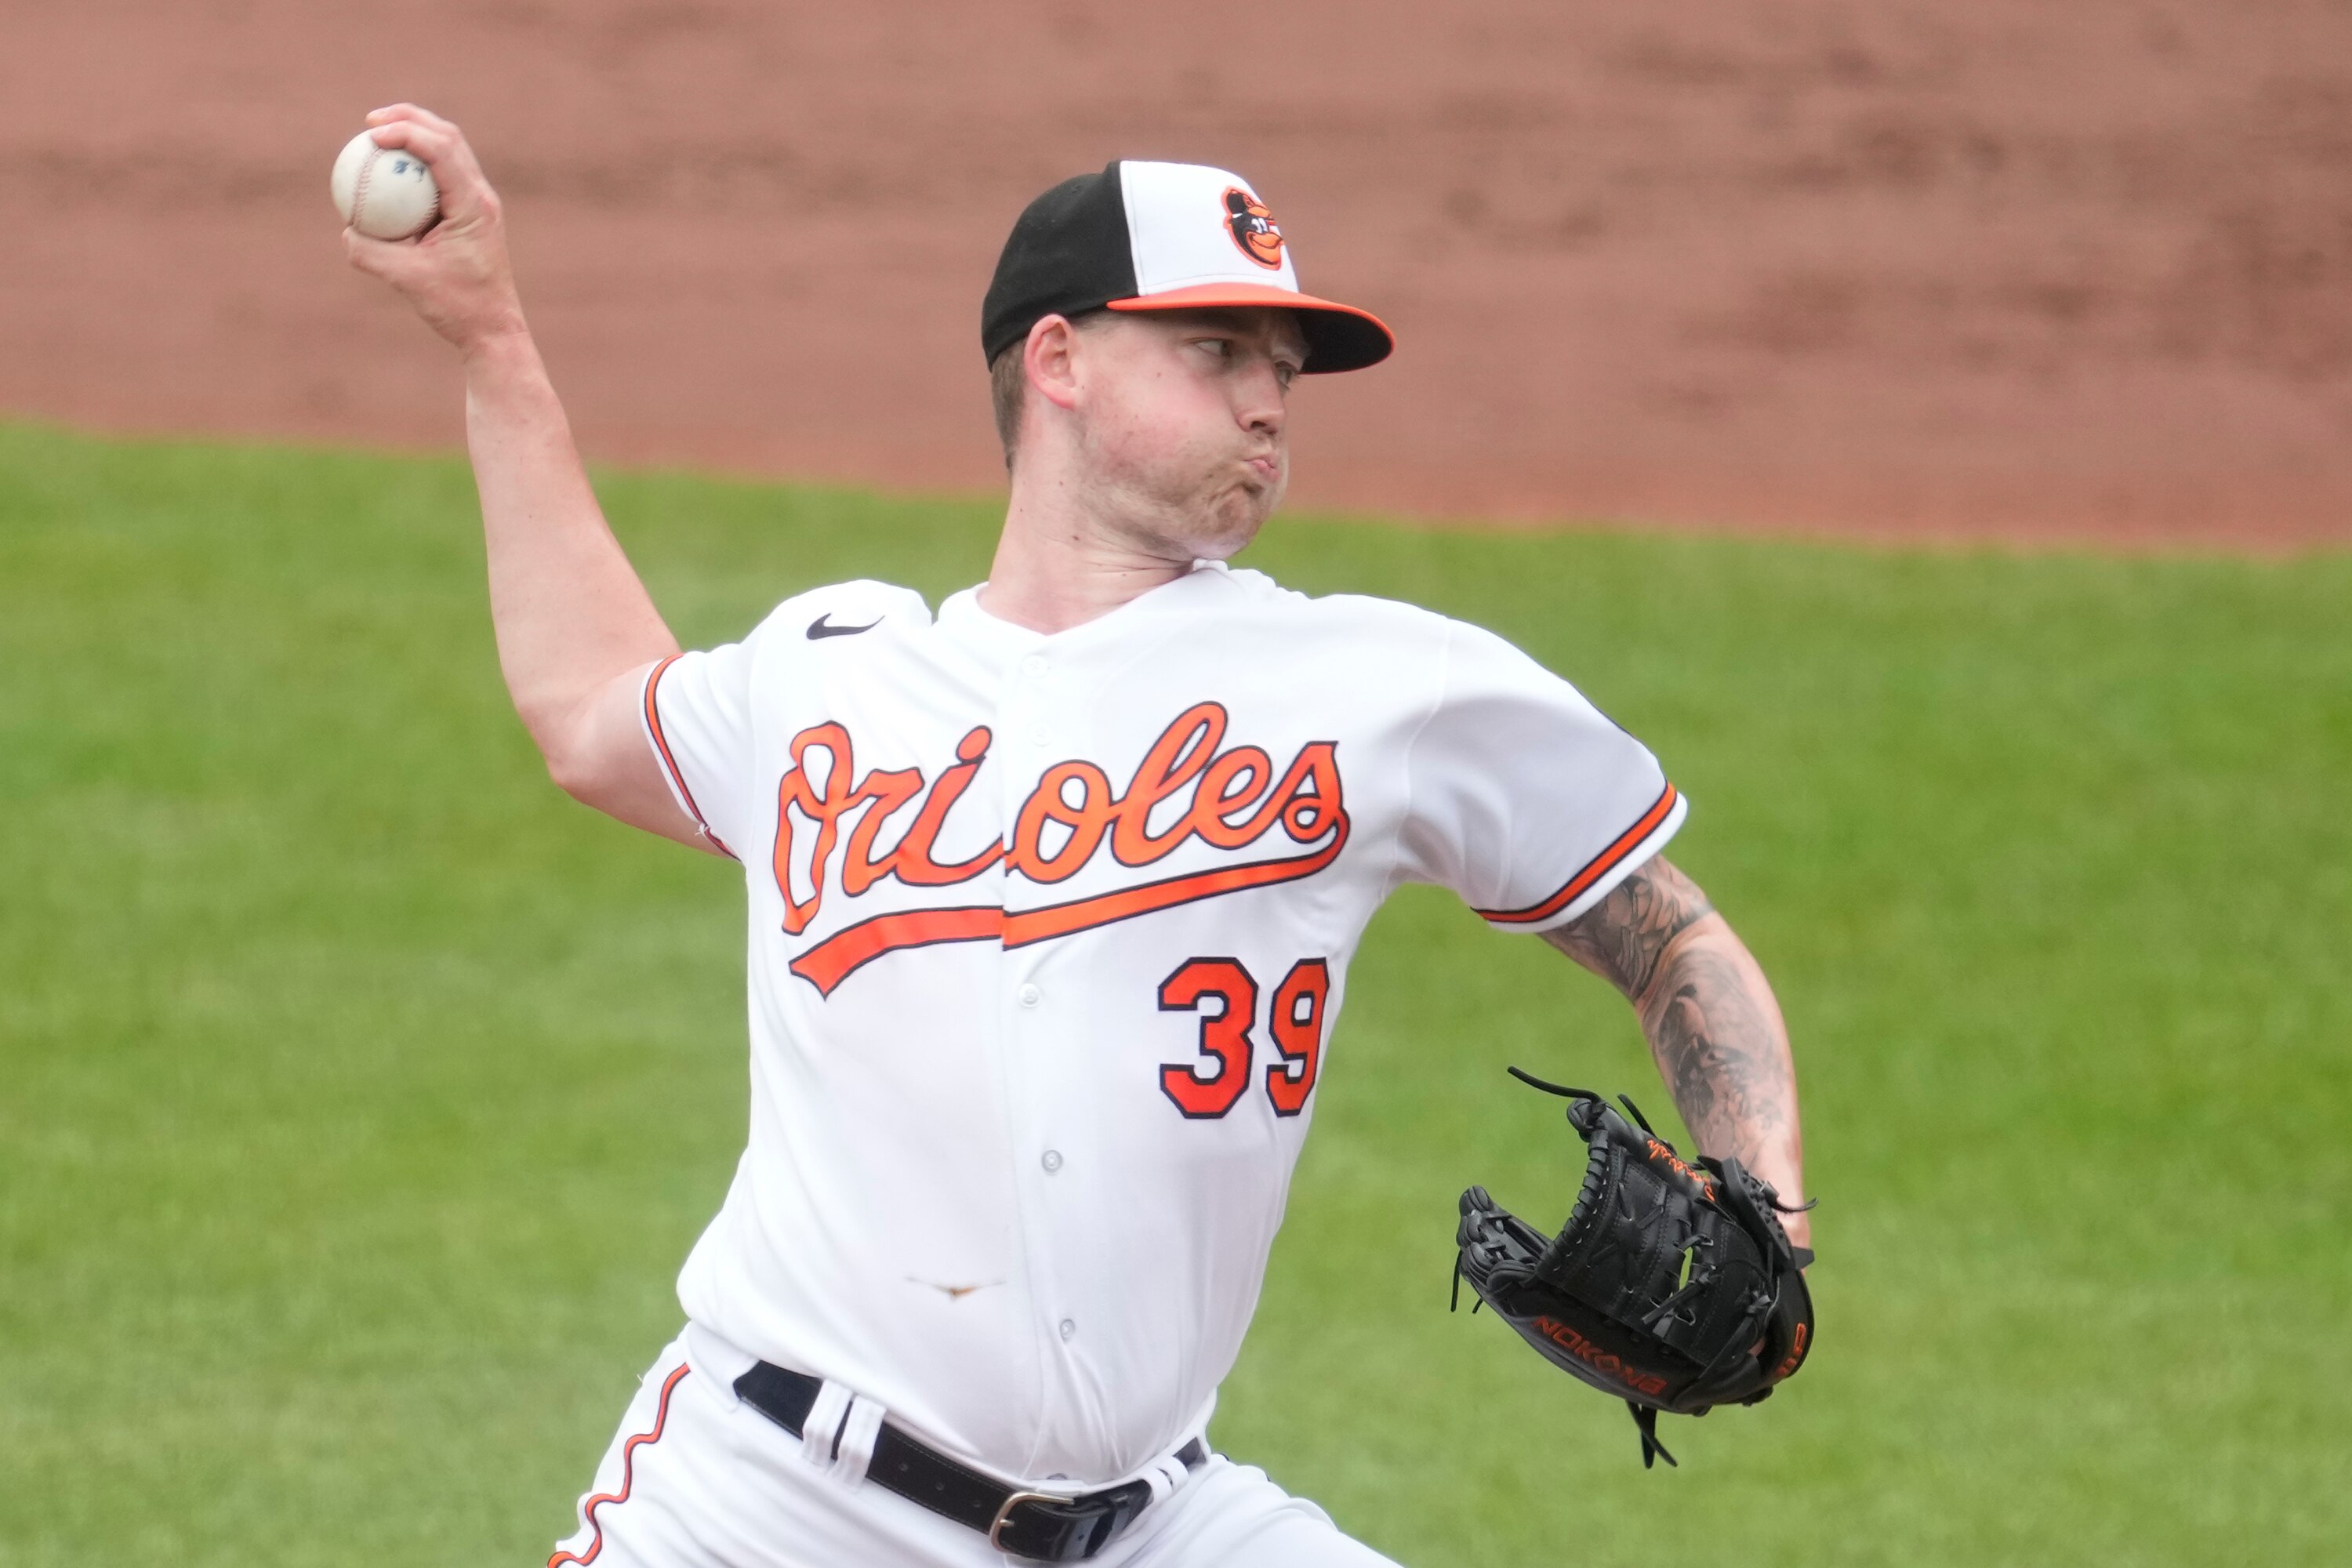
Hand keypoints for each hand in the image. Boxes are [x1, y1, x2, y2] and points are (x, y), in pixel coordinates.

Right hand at [343, 104, 526, 354]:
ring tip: (378, 135)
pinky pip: (441, 178)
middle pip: (449, 137)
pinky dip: (416, 167)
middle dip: (410, 118)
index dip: (406, 131)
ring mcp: (479, 204)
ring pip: (449, 152)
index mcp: (474, 205)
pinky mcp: (471, 215)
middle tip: (371, 121)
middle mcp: (481, 197)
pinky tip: (387, 174)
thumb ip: (371, 253)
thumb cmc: (458, 307)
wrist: (494, 330)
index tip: (371, 134)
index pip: (442, 150)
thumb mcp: (407, 281)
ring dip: (415, 136)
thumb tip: (347, 228)